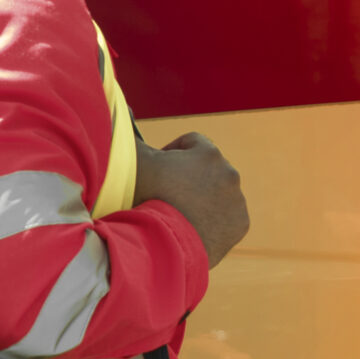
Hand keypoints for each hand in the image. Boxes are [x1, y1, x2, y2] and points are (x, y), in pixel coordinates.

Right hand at [135, 132, 248, 267]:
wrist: (166, 243)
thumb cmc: (149, 198)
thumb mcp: (137, 163)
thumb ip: (131, 138)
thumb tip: (119, 115)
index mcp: (208, 153)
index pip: (192, 142)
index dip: (174, 153)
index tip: (161, 169)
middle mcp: (229, 172)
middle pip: (208, 169)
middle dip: (191, 177)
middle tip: (169, 194)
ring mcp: (237, 200)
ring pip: (220, 193)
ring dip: (205, 198)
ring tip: (181, 213)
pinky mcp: (241, 223)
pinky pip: (228, 217)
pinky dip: (215, 221)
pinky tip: (195, 228)